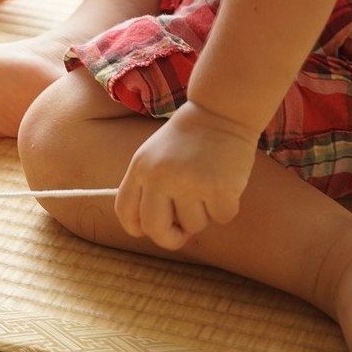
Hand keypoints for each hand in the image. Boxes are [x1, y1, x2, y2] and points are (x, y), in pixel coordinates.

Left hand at [114, 102, 257, 249]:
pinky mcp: (218, 187)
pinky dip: (225, 208)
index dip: (136, 228)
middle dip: (170, 238)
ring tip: (207, 189)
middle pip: (155, 229)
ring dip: (203, 215)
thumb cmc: (187, 139)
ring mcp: (189, 183)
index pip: (125, 211)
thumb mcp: (154, 156)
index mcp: (140, 169)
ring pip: (193, 225)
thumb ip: (149, 188)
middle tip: (183, 233)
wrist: (220, 112)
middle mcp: (160, 177)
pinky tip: (225, 185)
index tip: (149, 231)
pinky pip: (221, 218)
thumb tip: (158, 231)